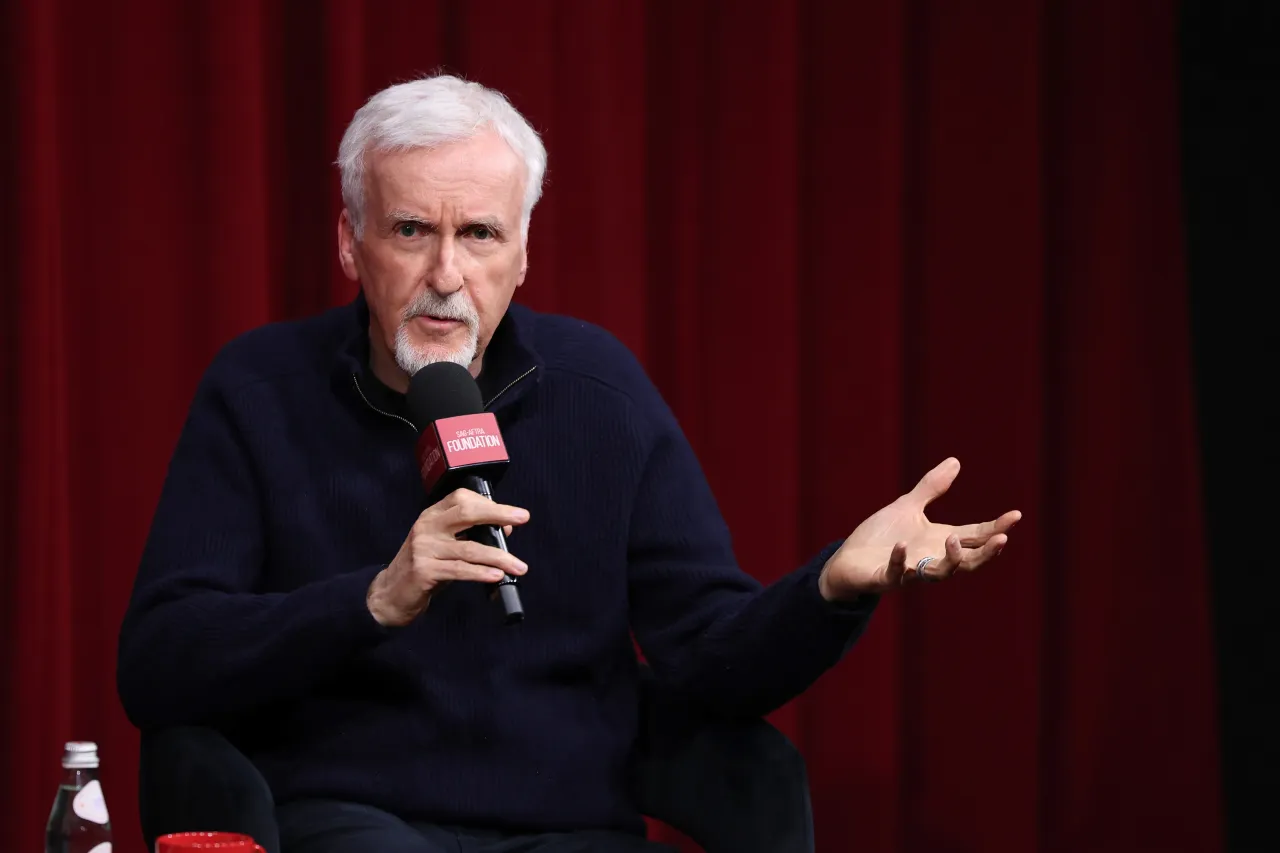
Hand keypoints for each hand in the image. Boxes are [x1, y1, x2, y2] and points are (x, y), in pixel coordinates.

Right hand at [367, 489, 530, 626]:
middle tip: (523, 517)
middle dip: (498, 514)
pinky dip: (481, 573)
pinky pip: (460, 570)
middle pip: (467, 513)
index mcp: (432, 516)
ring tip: (519, 566)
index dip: (489, 504)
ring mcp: (424, 549)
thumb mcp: (447, 546)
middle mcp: (427, 527)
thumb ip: (472, 535)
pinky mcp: (424, 571)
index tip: (511, 513)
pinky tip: (496, 575)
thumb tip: (506, 527)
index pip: (462, 498)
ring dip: (499, 557)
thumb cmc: (425, 567)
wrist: (391, 593)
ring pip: (469, 548)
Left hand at [818, 458, 1020, 600]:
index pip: (975, 537)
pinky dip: (899, 561)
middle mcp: (930, 559)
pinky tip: (901, 547)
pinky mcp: (885, 578)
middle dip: (986, 553)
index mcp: (939, 541)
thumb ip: (932, 488)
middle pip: (968, 562)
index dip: (996, 528)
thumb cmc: (881, 536)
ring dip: (950, 560)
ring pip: (939, 574)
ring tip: (953, 540)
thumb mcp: (908, 507)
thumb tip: (955, 461)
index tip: (1016, 515)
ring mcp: (910, 572)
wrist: (848, 559)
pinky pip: (896, 574)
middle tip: (1001, 539)